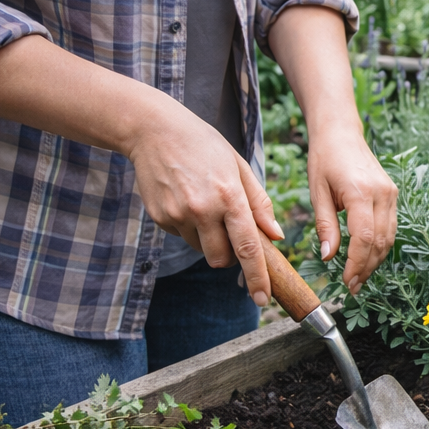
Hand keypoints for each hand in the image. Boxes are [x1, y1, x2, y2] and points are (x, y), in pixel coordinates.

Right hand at [0, 34, 283, 306]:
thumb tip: (275, 237)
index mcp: (229, 196)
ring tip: (203, 205)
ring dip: (208, 240)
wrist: (153, 130)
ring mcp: (178, 215)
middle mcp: (203, 209)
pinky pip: (182, 236)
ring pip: (201, 250)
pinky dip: (189, 227)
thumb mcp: (239, 166)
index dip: (258, 276)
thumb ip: (259, 204)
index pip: (248, 247)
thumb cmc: (204, 146)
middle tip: (229, 232)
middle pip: (222, 259)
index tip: (263, 298)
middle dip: (230, 256)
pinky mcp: (160, 218)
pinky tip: (185, 199)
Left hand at [308, 125, 397, 293]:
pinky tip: (367, 257)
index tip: (347, 281)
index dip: (357, 264)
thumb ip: (326, 226)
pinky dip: (380, 245)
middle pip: (380, 241)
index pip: (364, 237)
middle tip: (353, 287)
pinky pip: (390, 226)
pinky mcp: (392, 194)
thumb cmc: (324, 159)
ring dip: (375, 260)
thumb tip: (329, 257)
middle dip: (367, 267)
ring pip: (389, 237)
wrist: (341, 132)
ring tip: (360, 277)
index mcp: (361, 192)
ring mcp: (391, 193)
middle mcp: (382, 193)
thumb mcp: (317, 192)